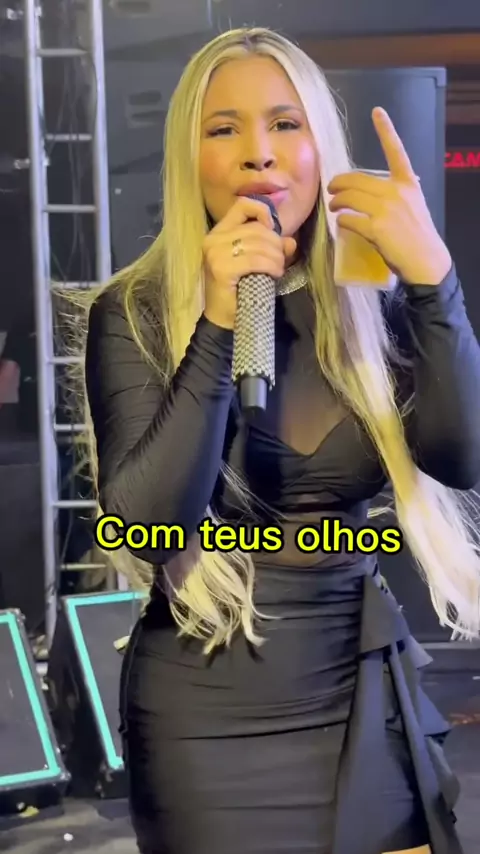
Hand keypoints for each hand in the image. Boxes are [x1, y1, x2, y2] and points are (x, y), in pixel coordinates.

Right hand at [202, 197, 296, 328]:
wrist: (223, 318)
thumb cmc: (240, 290)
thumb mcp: (258, 263)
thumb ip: (273, 248)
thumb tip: (291, 241)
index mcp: (220, 232)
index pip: (242, 205)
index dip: (262, 211)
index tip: (273, 229)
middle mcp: (214, 238)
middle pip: (256, 228)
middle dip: (275, 244)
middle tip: (280, 261)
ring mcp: (215, 252)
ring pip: (258, 243)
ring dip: (276, 257)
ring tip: (278, 270)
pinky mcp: (221, 267)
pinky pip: (255, 260)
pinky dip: (270, 266)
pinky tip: (274, 274)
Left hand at [327, 107, 451, 285]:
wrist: (425, 260)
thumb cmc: (417, 235)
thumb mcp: (413, 205)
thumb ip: (396, 194)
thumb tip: (372, 193)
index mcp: (407, 183)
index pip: (396, 151)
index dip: (386, 130)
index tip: (377, 112)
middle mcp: (396, 191)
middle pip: (357, 179)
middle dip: (339, 183)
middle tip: (331, 189)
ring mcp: (386, 209)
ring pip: (349, 198)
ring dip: (336, 201)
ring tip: (333, 206)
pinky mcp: (376, 228)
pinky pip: (349, 218)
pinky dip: (341, 219)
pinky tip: (340, 222)